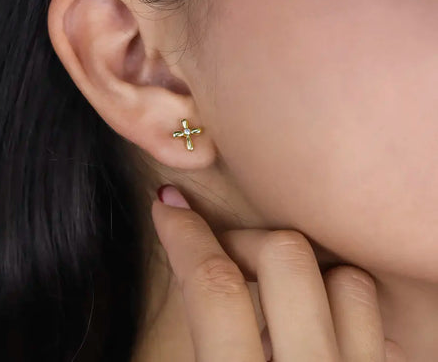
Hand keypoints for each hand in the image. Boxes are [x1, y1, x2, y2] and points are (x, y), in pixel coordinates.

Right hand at [151, 185, 405, 361]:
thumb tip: (190, 272)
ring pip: (348, 279)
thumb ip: (199, 340)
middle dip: (245, 241)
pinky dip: (344, 307)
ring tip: (277, 295)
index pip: (214, 287)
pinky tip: (318, 326)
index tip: (168, 205)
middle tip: (223, 251)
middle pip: (287, 255)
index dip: (183, 234)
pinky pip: (377, 319)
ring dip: (306, 274)